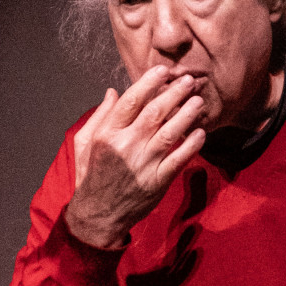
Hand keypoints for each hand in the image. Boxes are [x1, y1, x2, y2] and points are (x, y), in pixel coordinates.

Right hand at [65, 66, 205, 248]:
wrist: (98, 215)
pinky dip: (191, 146)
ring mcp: (143, 164)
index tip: (163, 70)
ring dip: (187, 115)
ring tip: (199, 102)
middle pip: (154, 113)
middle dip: (174, 93)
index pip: (131, 101)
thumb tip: (113, 91)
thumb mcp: (85, 142)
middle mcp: (126, 146)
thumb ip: (99, 115)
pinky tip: (200, 133)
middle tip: (189, 80)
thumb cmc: (91, 175)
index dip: (149, 82)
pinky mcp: (157, 182)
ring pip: (169, 133)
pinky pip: (178, 160)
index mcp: (108, 133)